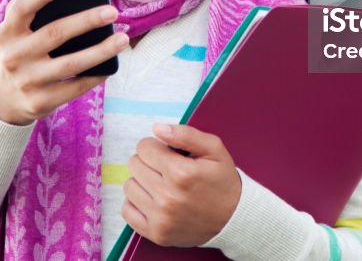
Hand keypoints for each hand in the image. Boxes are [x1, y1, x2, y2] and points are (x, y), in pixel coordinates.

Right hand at [0, 0, 128, 125]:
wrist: (3, 99)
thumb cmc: (20, 52)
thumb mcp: (16, 33)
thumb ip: (33, 11)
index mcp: (8, 32)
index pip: (21, 8)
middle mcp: (14, 56)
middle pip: (55, 33)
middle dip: (86, 21)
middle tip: (112, 11)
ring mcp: (27, 81)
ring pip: (70, 63)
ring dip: (100, 50)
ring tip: (122, 39)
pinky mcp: (40, 101)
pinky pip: (75, 87)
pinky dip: (96, 75)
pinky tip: (111, 64)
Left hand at [121, 124, 241, 247]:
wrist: (234, 218)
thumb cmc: (222, 180)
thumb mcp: (213, 149)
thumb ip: (185, 134)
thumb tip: (156, 128)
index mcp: (181, 173)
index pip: (144, 148)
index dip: (156, 146)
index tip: (167, 153)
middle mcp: (168, 197)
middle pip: (134, 165)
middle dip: (148, 161)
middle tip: (165, 168)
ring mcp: (161, 218)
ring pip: (129, 186)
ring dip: (142, 181)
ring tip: (161, 184)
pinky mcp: (156, 234)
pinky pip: (127, 211)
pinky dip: (136, 202)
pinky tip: (153, 199)